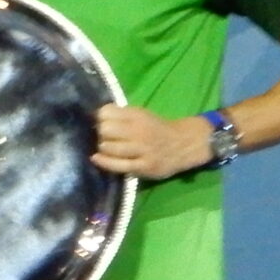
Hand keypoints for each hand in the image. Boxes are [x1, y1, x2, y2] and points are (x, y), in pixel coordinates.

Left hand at [92, 104, 216, 180]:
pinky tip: (96, 159)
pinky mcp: (143, 166)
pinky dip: (104, 161)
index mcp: (137, 115)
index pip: (106, 113)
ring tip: (106, 148)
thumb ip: (121, 115)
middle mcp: (139, 131)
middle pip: (105, 130)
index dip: (100, 118)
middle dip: (100, 133)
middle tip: (103, 137)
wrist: (184, 145)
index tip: (100, 122)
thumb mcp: (142, 115)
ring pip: (109, 147)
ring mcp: (141, 150)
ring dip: (103, 147)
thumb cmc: (157, 129)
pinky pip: (117, 165)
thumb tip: (95, 116)